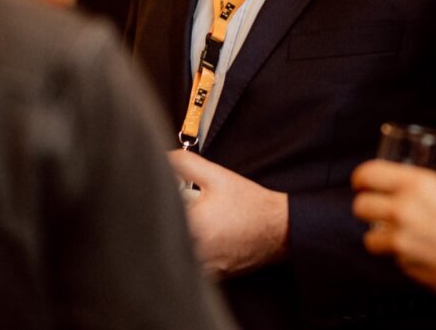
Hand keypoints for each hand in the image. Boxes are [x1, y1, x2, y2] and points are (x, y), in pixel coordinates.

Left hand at [169, 149, 287, 278]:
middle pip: (165, 237)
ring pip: (178, 254)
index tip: (164, 198)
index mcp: (193, 224)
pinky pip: (193, 268)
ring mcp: (205, 267)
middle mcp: (196, 250)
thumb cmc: (249, 203)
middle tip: (183, 210)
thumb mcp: (217, 176)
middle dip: (167, 222)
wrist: (279, 228)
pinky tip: (205, 240)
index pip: (159, 214)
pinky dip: (192, 255)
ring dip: (177, 240)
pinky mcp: (213, 276)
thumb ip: (185, 164)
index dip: (156, 205)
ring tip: (195, 225)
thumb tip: (162, 158)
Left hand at [351, 159, 435, 300]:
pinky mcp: (407, 267)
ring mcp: (402, 241)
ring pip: (369, 239)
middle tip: (377, 211)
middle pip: (360, 206)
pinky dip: (402, 258)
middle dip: (366, 208)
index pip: (369, 174)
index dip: (361, 178)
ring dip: (380, 238)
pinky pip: (394, 260)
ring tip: (398, 238)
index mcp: (417, 184)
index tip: (362, 183)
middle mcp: (403, 209)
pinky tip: (422, 255)